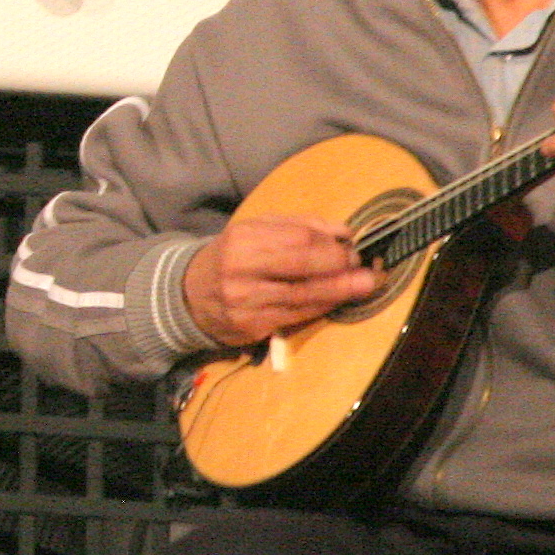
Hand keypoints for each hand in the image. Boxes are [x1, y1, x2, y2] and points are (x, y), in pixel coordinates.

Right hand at [184, 213, 382, 349]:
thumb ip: (299, 226)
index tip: (352, 246)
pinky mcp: (250, 327)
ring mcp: (244, 302)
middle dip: (340, 267)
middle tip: (365, 269)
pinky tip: (336, 302)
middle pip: (302, 266)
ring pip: (303, 296)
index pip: (299, 239)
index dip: (331, 244)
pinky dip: (320, 308)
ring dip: (339, 291)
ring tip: (366, 285)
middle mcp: (240, 269)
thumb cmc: (233, 257)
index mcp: (243, 239)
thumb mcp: (256, 231)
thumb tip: (344, 231)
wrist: (188, 295)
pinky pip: (295, 317)